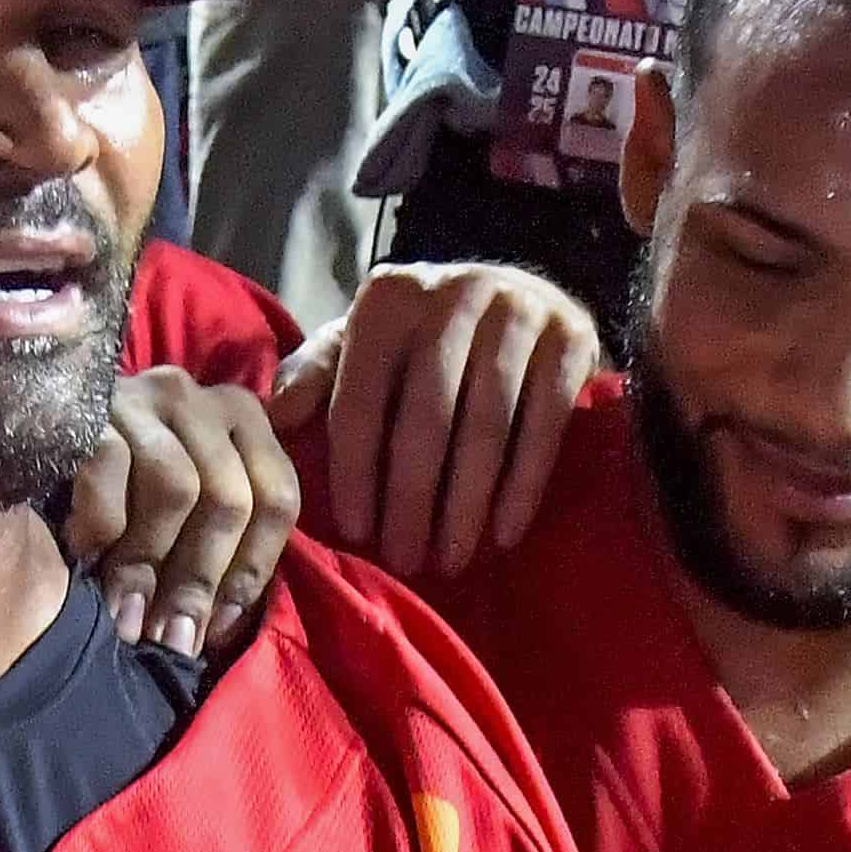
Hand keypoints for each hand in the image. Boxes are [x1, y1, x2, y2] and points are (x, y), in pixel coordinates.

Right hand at [67, 361, 294, 664]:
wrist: (23, 429)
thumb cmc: (120, 491)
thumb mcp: (184, 513)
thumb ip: (217, 550)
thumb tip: (206, 633)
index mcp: (241, 418)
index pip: (277, 497)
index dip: (250, 572)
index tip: (214, 630)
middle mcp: (197, 396)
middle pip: (228, 497)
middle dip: (197, 581)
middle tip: (168, 639)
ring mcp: (143, 394)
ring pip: (175, 486)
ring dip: (148, 564)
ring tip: (126, 617)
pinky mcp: (90, 403)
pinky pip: (109, 469)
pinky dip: (101, 525)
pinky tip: (84, 556)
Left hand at [269, 258, 594, 572]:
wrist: (521, 293)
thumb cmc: (423, 338)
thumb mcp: (361, 346)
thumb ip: (316, 375)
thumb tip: (279, 417)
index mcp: (388, 297)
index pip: (361, 398)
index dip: (355, 471)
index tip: (356, 530)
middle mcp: (454, 292)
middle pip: (426, 416)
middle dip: (411, 498)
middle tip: (405, 559)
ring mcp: (519, 309)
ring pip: (487, 425)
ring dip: (466, 502)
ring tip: (451, 558)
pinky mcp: (571, 336)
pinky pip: (546, 424)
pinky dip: (523, 485)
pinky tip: (504, 532)